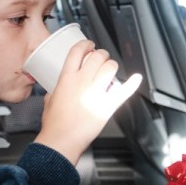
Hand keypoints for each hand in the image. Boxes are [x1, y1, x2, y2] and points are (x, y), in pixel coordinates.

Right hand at [34, 40, 141, 164]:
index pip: (77, 51)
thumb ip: (53, 93)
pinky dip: (132, 83)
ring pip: (110, 67)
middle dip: (101, 54)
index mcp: (67, 79)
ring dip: (111, 66)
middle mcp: (82, 82)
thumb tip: (55, 93)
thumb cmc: (54, 125)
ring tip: (110, 70)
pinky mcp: (107, 105)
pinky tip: (136, 78)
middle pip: (97, 56)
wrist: (62, 140)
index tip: (89, 46)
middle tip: (101, 58)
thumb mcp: (49, 102)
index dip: (85, 44)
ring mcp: (96, 93)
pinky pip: (124, 91)